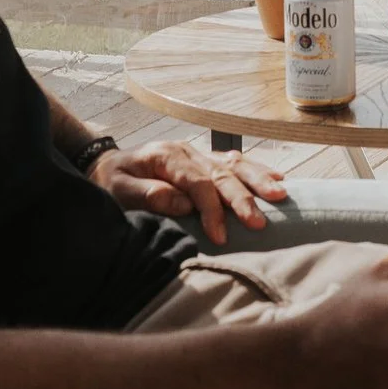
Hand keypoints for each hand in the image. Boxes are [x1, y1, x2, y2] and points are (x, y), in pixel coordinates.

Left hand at [94, 141, 287, 243]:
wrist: (107, 165)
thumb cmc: (112, 181)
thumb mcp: (118, 189)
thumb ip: (149, 195)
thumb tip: (184, 204)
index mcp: (168, 157)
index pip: (198, 184)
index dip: (212, 210)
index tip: (221, 236)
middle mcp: (188, 152)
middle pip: (222, 174)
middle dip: (242, 199)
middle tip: (258, 222)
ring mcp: (199, 155)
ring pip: (235, 166)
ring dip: (258, 180)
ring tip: (280, 195)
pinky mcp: (205, 162)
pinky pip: (235, 164)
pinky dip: (257, 171)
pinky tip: (277, 178)